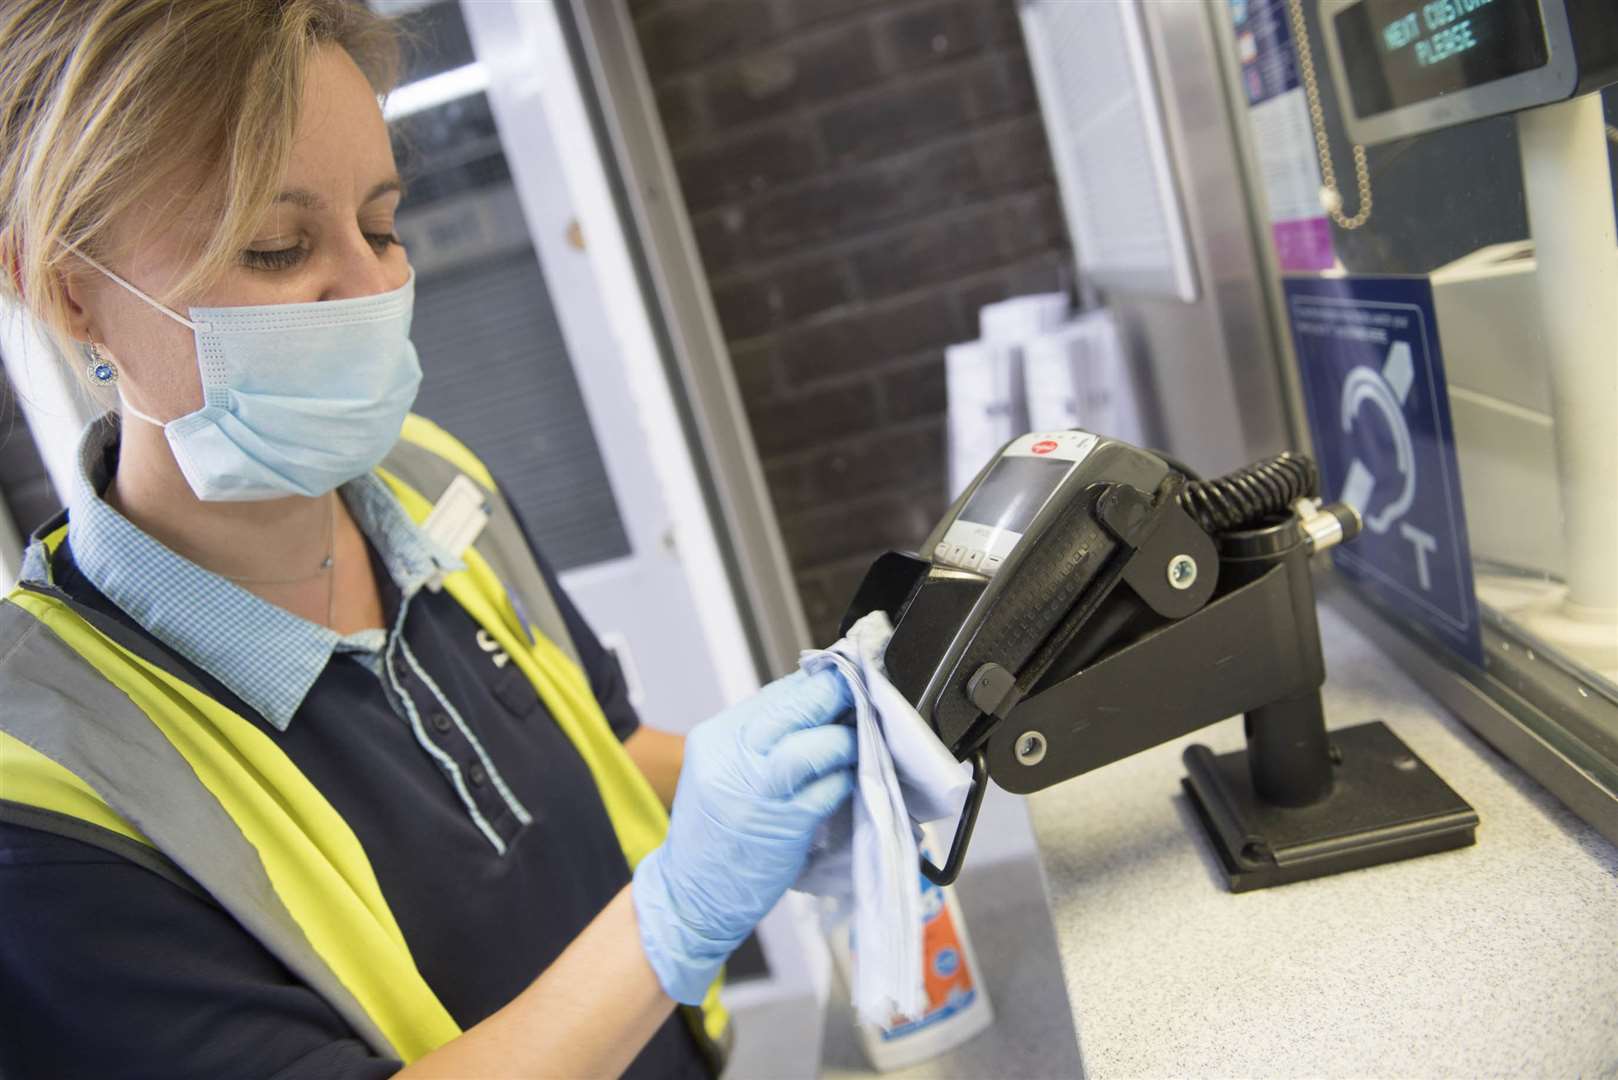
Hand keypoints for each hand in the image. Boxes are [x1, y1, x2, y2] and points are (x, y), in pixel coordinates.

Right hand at [631, 668, 854, 1002]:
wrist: (688, 896)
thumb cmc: (714, 837)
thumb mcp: (722, 773)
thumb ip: (760, 742)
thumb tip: (816, 709)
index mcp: (716, 739)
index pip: (775, 693)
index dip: (817, 683)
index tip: (844, 680)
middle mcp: (731, 759)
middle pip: (794, 707)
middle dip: (836, 696)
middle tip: (864, 694)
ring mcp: (756, 792)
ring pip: (811, 746)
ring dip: (845, 738)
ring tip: (861, 739)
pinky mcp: (782, 826)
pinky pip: (825, 790)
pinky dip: (845, 779)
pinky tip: (853, 779)